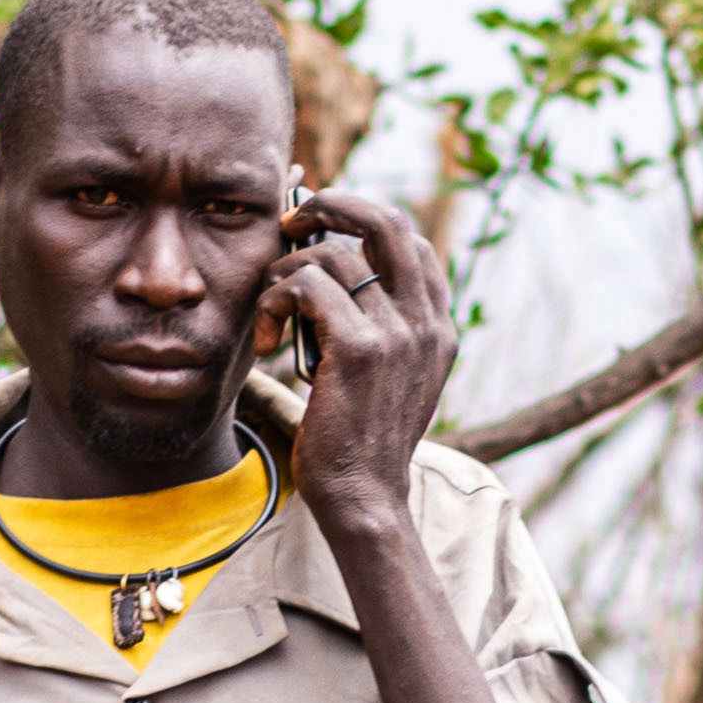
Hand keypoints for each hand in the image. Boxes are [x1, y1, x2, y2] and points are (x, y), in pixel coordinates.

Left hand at [265, 185, 451, 527]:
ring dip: (283, 271)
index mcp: (437, 329)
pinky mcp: (359, 348)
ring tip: (268, 310)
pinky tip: (264, 340)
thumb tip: (325, 275)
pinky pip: (305, 285)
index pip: (410, 241)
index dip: (362, 219)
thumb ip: (376, 328)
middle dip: (331, 204)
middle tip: (291, 221)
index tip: (321, 230)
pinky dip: (272, 301)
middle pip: (386, 220)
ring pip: (330, 253)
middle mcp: (426, 323)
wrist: (364, 497)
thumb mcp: (383, 378)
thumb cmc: (360, 441)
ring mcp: (398, 333)